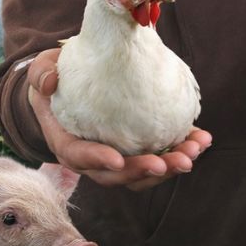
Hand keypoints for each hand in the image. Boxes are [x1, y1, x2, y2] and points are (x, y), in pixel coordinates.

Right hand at [26, 49, 212, 190]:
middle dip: (144, 171)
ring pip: (144, 172)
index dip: (98, 160)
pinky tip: (203, 139)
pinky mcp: (140, 146)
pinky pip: (162, 154)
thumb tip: (49, 82)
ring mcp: (119, 155)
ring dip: (170, 165)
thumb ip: (42, 74)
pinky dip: (183, 149)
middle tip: (169, 163)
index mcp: (68, 141)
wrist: (74, 84)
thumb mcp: (43, 70)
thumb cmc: (58, 78)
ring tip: (194, 151)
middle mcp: (94, 157)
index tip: (118, 159)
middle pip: (118, 174)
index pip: (80, 156)